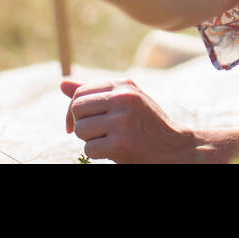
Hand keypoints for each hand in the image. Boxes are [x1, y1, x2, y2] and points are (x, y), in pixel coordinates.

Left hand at [62, 78, 206, 162]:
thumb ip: (95, 92)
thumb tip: (62, 82)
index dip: (72, 110)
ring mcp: (123, 120)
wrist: (176, 148)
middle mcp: (124, 98)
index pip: (80, 91)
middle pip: (77, 108)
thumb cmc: (147, 125)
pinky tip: (115, 152)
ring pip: (81, 130)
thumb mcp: (126, 102)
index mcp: (124, 85)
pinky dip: (97, 155)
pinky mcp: (121, 143)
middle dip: (81, 125)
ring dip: (90, 141)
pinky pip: (89, 149)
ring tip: (110, 141)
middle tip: (96, 134)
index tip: (77, 124)